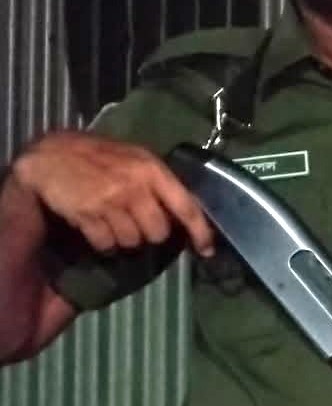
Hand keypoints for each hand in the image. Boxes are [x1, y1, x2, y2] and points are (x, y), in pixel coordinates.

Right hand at [13, 130, 214, 256]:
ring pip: (132, 241)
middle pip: (159, 232)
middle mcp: (135, 186)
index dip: (200, 231)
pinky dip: (104, 242)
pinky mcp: (87, 215)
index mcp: (152, 170)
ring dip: (125, 238)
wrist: (50, 155)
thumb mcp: (136, 160)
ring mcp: (110, 201)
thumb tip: (182, 213)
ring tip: (113, 222)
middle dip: (151, 234)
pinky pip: (106, 244)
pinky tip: (96, 226)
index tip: (207, 249)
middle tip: (138, 224)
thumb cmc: (99, 157)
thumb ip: (158, 183)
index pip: (186, 206)